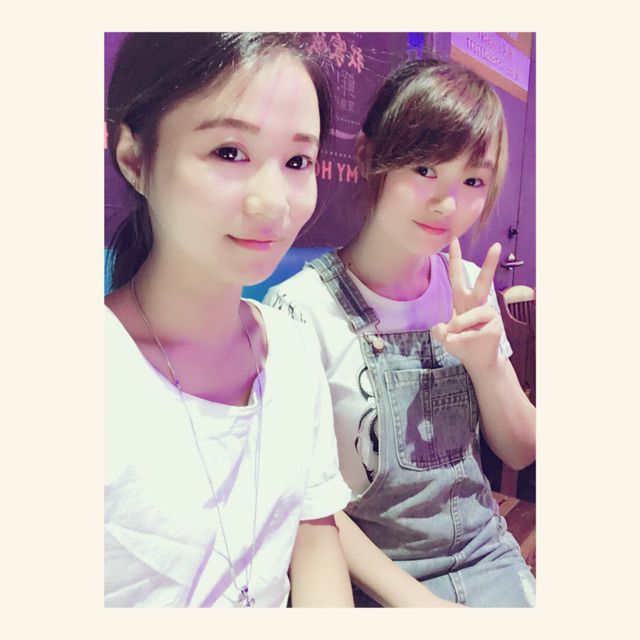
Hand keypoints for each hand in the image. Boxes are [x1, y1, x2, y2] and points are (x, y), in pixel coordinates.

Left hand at [431, 237, 503, 372]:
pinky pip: (472, 332)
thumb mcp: (444, 337)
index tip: (454, 239)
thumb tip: (444, 327)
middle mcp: (477, 303)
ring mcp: (488, 314)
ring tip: (453, 336)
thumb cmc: (461, 343)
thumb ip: (438, 331)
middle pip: (483, 282)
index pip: (457, 276)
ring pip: (470, 315)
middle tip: (496, 246)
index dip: (455, 259)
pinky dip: (462, 340)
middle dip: (489, 264)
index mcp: (463, 300)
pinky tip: (462, 343)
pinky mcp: (494, 327)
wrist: (478, 360)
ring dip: (458, 327)